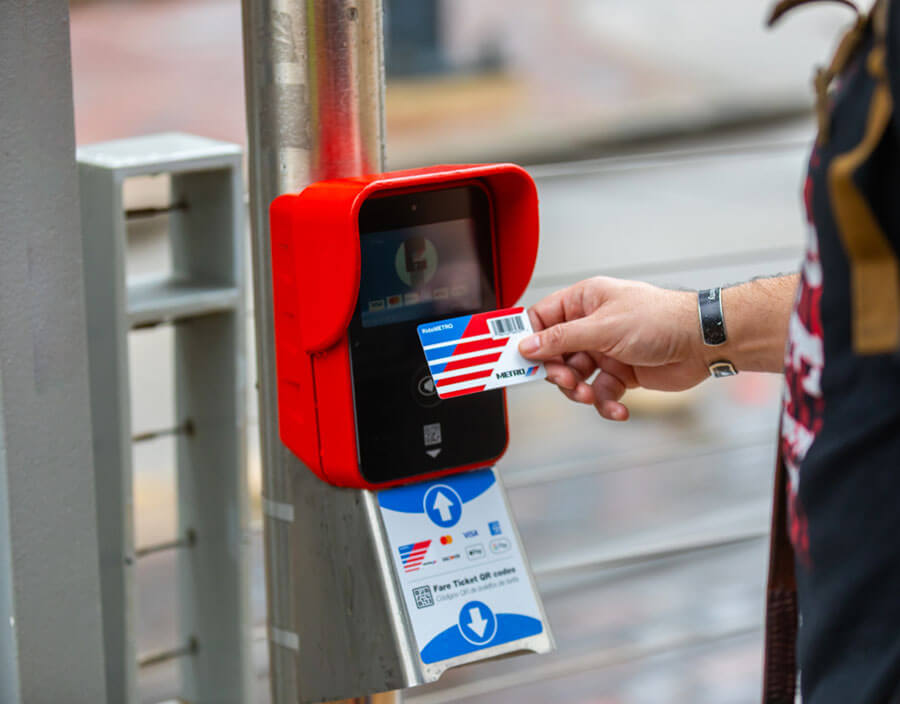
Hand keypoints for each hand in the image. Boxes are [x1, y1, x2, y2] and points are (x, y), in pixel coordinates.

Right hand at [518, 277, 708, 420]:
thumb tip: (528, 346)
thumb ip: (562, 339)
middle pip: (554, 353)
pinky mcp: (620, 373)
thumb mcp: (603, 327)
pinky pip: (600, 392)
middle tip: (565, 381)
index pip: (542, 319)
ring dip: (580, 390)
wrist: (702, 342)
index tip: (516, 359)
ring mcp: (605, 350)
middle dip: (557, 372)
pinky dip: (605, 404)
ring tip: (591, 395)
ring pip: (575, 377)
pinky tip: (617, 409)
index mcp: (584, 301)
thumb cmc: (659, 319)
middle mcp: (591, 325)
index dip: (528, 339)